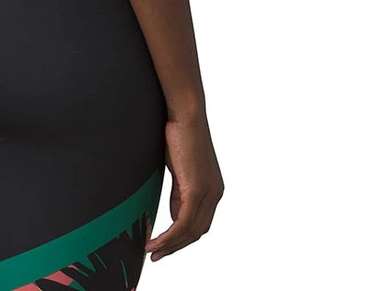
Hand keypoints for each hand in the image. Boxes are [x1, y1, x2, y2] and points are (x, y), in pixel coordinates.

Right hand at [144, 113, 223, 262]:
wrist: (186, 114)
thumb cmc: (179, 134)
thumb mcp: (179, 169)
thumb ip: (180, 191)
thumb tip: (175, 212)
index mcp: (213, 189)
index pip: (199, 223)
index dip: (181, 238)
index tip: (163, 244)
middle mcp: (215, 194)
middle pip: (196, 232)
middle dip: (175, 247)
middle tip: (155, 254)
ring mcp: (208, 193)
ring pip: (189, 232)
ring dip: (169, 245)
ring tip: (151, 251)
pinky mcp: (197, 190)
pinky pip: (182, 223)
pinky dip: (168, 236)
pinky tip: (155, 241)